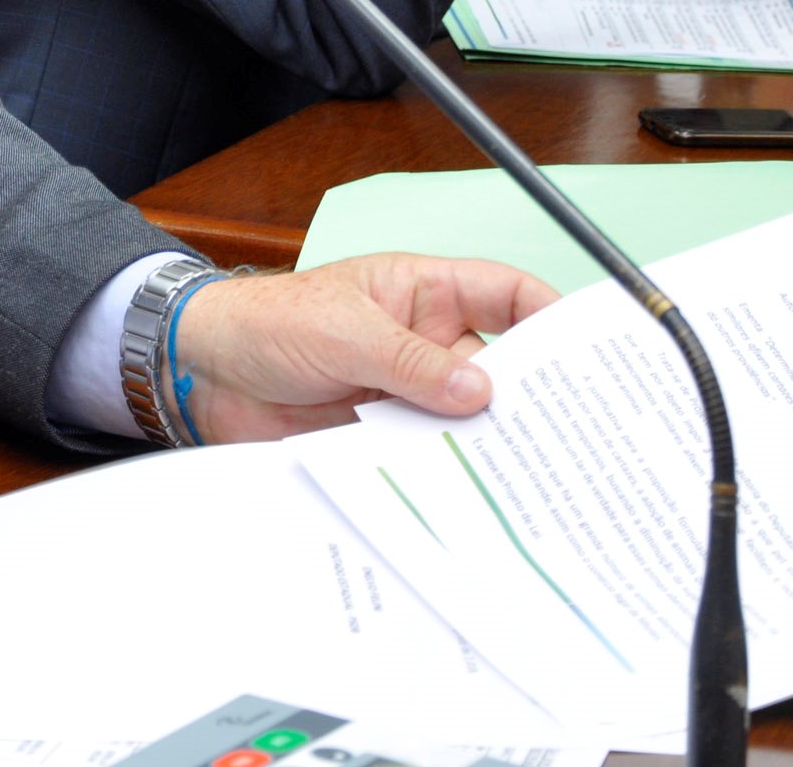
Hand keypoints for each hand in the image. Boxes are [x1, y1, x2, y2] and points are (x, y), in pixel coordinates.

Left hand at [169, 254, 560, 441]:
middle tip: (572, 434)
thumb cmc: (268, 323)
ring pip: (468, 420)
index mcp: (424, 293)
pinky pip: (430, 456)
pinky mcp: (383, 437)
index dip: (551, 316)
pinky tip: (474, 498)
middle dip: (533, 396)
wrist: (202, 371)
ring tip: (534, 478)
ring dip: (490, 444)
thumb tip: (481, 392)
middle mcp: (426, 343)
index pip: (507, 296)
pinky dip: (450, 475)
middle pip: (500, 368)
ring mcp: (407, 393)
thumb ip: (410, 361)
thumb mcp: (344, 331)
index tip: (590, 352)